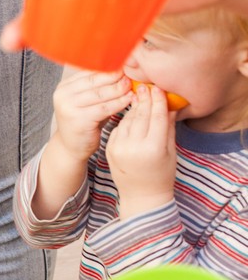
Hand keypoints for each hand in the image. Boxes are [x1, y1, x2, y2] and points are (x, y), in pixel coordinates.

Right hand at [50, 70, 130, 161]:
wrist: (72, 147)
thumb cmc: (84, 122)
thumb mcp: (87, 101)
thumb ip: (97, 87)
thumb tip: (121, 71)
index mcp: (64, 87)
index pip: (88, 72)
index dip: (107, 69)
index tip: (123, 67)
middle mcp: (63, 95)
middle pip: (94, 81)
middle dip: (114, 78)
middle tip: (129, 76)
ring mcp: (69, 107)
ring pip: (101, 93)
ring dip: (119, 89)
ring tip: (131, 87)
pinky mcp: (78, 119)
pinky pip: (104, 108)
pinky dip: (119, 102)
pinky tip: (129, 100)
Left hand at [104, 84, 176, 217]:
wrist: (142, 194)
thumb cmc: (162, 173)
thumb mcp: (170, 150)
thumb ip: (167, 127)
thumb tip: (169, 105)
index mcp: (153, 148)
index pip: (156, 117)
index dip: (157, 101)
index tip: (158, 87)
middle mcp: (133, 147)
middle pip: (140, 116)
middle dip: (144, 99)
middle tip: (146, 85)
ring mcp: (118, 147)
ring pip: (127, 120)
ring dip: (133, 106)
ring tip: (138, 94)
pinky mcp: (109, 148)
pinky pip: (118, 127)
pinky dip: (125, 118)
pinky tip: (130, 111)